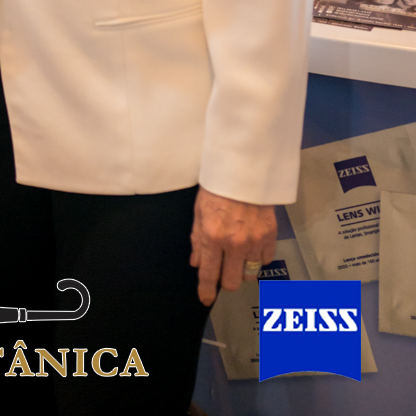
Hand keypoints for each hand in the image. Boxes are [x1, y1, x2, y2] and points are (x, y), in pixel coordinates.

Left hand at [190, 186, 276, 304]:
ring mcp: (254, 241)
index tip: (205, 299)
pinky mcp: (270, 235)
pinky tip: (251, 245)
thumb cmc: (218, 186)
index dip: (206, 290)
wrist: (245, 168)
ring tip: (238, 253)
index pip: (210, 274)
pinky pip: (265, 260)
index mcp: (213, 236)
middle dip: (227, 280)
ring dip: (243, 268)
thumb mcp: (199, 210)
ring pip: (250, 274)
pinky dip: (257, 257)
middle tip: (224, 269)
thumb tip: (197, 263)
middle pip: (233, 281)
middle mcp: (235, 243)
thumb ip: (198, 239)